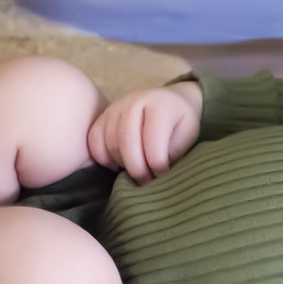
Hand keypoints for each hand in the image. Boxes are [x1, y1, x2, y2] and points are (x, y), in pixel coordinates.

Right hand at [87, 81, 202, 183]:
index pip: (153, 139)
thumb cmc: (180, 122)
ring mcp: (116, 106)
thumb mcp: (188, 134)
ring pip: (110, 142)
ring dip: (122, 164)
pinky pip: (94, 139)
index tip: (162, 176)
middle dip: (137, 169)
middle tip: (146, 182)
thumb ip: (173, 150)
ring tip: (137, 172)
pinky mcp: (104, 115)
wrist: (170, 101)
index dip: (157, 164)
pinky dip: (103, 157)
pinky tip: (116, 166)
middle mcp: (135, 101)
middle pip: (127, 141)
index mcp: (160, 104)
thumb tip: (155, 172)